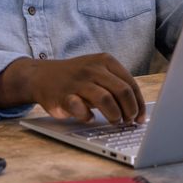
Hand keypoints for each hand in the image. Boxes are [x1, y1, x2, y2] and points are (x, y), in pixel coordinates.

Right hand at [0, 54, 145, 123]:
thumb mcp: (97, 72)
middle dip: (130, 110)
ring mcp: (78, 81)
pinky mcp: (64, 96)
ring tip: (115, 122)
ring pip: (106, 99)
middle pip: (122, 91)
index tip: (141, 118)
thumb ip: (115, 84)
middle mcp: (93, 68)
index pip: (130, 83)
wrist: (40, 76)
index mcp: (105, 61)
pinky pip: (81, 109)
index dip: (139, 104)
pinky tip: (88, 118)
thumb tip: (138, 109)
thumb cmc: (76, 78)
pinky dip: (88, 117)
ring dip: (114, 115)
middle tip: (129, 121)